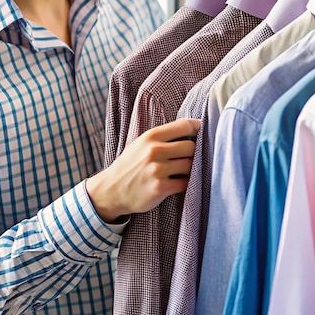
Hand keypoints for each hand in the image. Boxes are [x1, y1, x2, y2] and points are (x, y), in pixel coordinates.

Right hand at [86, 118, 200, 222]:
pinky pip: (185, 184)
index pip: (184, 125)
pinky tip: (180, 184)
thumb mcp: (141, 144)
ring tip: (185, 172)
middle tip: (191, 158)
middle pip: (191, 146)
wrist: (111, 190)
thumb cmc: (130, 164)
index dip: (198, 128)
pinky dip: (186, 184)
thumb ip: (163, 137)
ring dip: (192, 170)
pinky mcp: (160, 188)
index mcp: (151, 136)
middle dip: (195, 153)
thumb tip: (193, 130)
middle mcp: (155, 151)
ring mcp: (157, 170)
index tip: (203, 132)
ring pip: (190, 165)